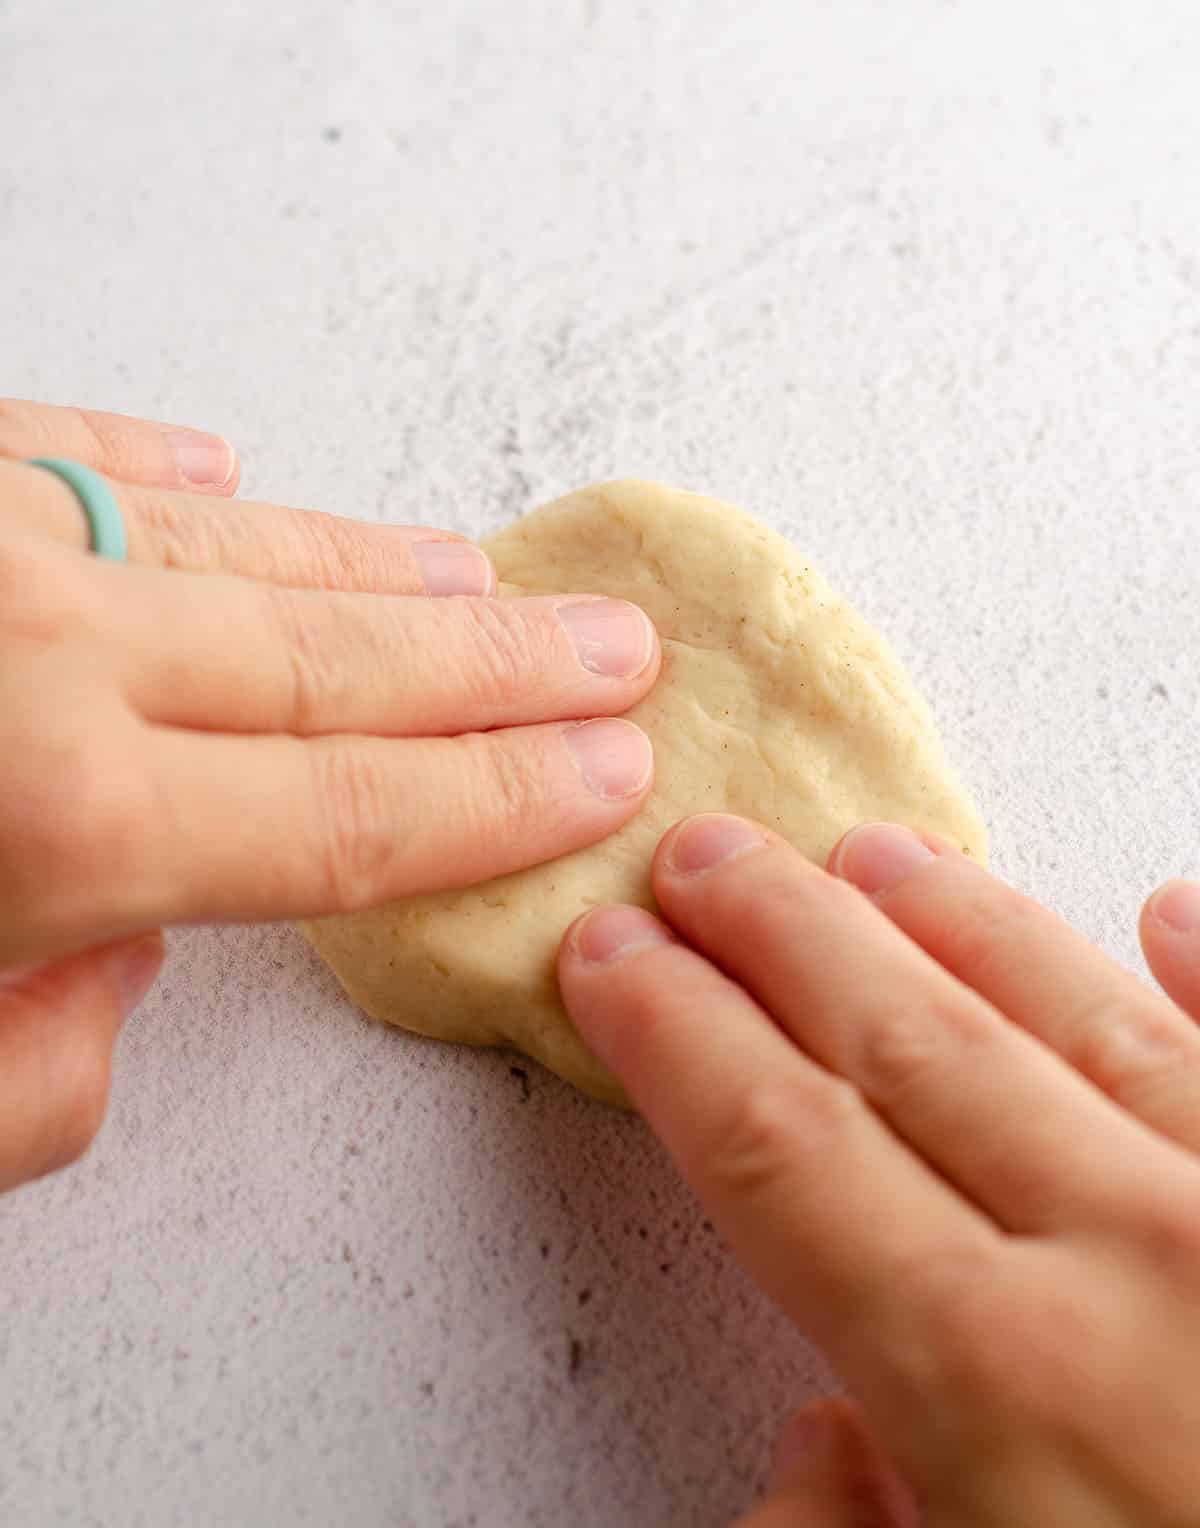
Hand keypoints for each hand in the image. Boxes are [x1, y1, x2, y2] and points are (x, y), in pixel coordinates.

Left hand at [0, 399, 658, 1191]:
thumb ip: (51, 1073)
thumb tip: (124, 960)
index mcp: (61, 823)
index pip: (359, 809)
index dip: (506, 793)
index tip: (610, 769)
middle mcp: (45, 652)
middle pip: (343, 659)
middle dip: (504, 660)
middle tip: (617, 645)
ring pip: (232, 540)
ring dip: (366, 562)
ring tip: (474, 574)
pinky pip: (66, 449)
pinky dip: (157, 465)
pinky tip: (220, 471)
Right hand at [560, 814, 1199, 1525]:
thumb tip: (825, 1438)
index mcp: (1004, 1388)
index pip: (781, 1147)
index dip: (677, 1035)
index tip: (615, 957)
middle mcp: (1140, 1266)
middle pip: (903, 1044)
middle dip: (780, 935)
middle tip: (705, 855)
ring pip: (1075, 1016)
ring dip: (955, 923)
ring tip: (872, 858)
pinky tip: (1170, 910)